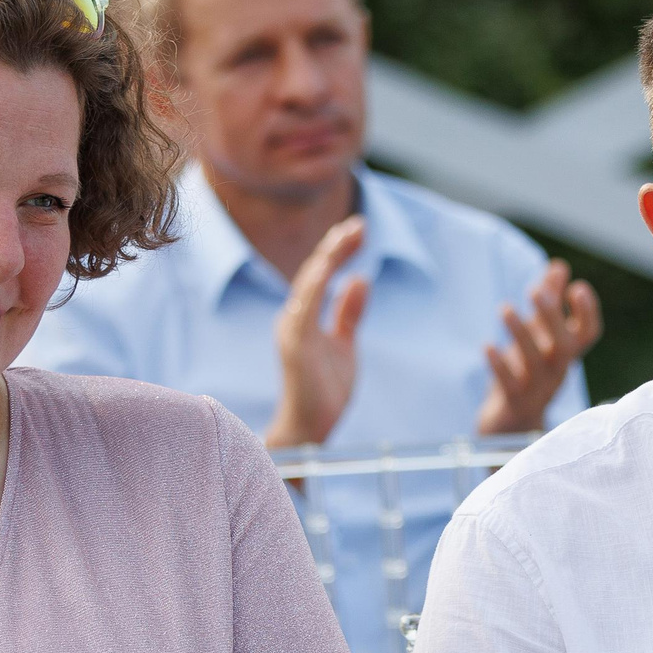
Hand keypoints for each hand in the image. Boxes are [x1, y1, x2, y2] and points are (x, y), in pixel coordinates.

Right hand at [264, 216, 369, 448]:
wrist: (312, 428)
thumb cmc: (324, 389)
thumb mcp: (345, 344)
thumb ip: (349, 313)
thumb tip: (359, 279)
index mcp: (305, 315)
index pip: (322, 274)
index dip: (339, 250)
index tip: (360, 229)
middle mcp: (294, 317)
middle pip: (313, 271)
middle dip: (336, 246)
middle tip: (360, 224)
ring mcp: (292, 331)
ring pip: (307, 285)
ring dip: (327, 258)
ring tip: (347, 236)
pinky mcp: (294, 346)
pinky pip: (302, 311)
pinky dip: (313, 287)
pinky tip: (328, 268)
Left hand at [477, 259, 601, 434]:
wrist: (512, 423)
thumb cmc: (527, 371)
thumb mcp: (539, 335)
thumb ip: (550, 302)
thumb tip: (558, 266)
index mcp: (566, 354)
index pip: (588, 334)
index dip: (586, 311)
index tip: (576, 287)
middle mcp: (557, 371)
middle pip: (564, 346)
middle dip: (551, 317)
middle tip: (535, 290)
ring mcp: (538, 389)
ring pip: (537, 363)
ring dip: (521, 334)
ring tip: (505, 309)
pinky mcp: (514, 403)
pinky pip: (510, 384)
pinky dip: (499, 365)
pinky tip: (487, 346)